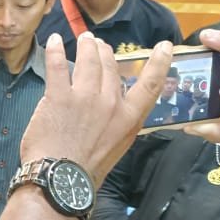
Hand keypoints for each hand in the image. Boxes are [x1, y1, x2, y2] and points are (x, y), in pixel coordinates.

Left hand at [21, 33, 172, 185]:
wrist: (61, 180)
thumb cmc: (86, 169)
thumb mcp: (116, 146)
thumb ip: (118, 123)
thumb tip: (115, 107)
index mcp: (129, 119)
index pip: (150, 85)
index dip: (159, 63)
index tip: (165, 46)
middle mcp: (111, 104)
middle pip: (111, 67)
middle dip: (104, 51)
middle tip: (97, 44)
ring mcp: (85, 98)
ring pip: (88, 61)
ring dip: (85, 46)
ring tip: (83, 39)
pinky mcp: (59, 97)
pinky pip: (59, 65)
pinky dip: (56, 50)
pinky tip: (55, 41)